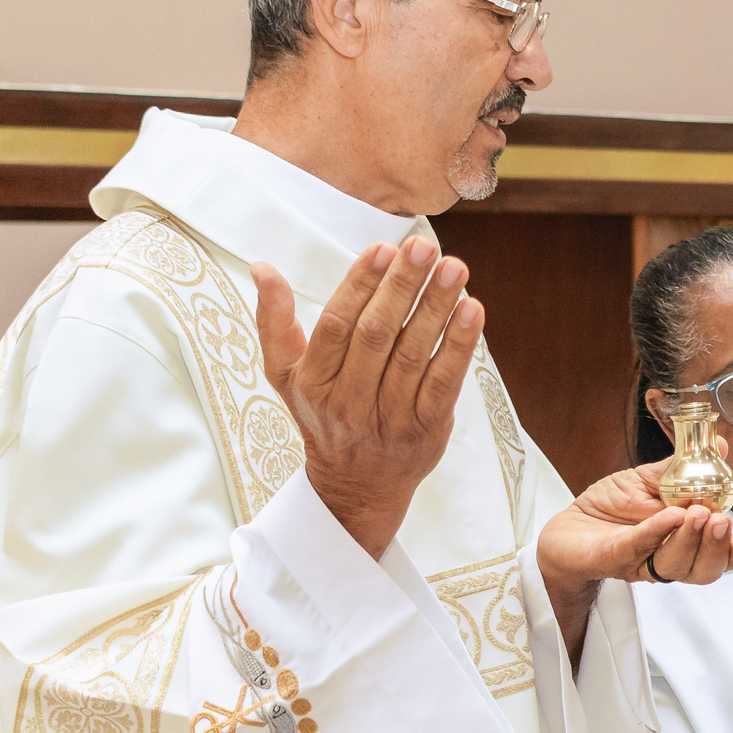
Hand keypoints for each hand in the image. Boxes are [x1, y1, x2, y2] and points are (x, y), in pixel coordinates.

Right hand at [253, 236, 482, 559]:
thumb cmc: (322, 414)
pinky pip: (444, 382)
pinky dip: (460, 345)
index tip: (383, 248)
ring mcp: (389, 419)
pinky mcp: (426, 430)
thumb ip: (274, 321)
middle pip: (377, 335)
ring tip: (454, 268)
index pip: (336, 325)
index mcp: (312, 383)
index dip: (360, 285)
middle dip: (402, 286)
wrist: (356, 486)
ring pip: (413, 355)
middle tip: (424, 246)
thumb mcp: (285, 374)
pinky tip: (471, 309)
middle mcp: (347, 403)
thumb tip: (261, 267)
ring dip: (436, 307)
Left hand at [535, 456, 732, 655]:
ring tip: (698, 514)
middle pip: (701, 569)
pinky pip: (637, 548)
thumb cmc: (610, 507)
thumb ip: (684, 468)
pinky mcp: (612, 557)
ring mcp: (639, 562)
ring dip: (690, 541)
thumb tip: (722, 446)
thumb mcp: (649, 481)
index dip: (732, 553)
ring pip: (674, 567)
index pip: (715, 557)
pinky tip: (670, 515)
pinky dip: (656, 531)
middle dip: (716, 547)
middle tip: (719, 521)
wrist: (566, 527)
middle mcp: (664, 559)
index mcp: (681, 543)